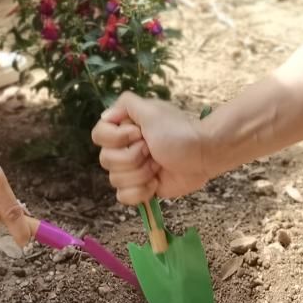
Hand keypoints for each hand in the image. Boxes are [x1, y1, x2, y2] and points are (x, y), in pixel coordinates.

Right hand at [92, 92, 211, 204]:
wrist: (203, 154)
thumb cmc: (179, 131)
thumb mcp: (151, 110)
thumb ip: (125, 104)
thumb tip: (105, 116)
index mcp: (124, 128)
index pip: (98, 136)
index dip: (117, 139)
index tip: (139, 134)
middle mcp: (124, 148)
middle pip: (106, 160)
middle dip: (133, 157)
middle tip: (153, 150)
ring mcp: (132, 170)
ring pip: (115, 180)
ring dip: (140, 173)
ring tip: (158, 165)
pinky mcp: (140, 188)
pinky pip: (124, 197)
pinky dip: (140, 192)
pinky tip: (155, 183)